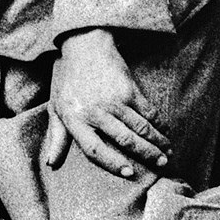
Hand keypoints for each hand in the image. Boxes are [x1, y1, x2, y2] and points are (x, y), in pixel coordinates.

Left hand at [45, 29, 171, 177]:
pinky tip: (166, 132)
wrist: (84, 45)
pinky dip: (160, 124)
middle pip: (125, 140)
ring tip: (168, 154)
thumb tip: (50, 163)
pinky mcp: (130, 89)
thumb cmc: (67, 79)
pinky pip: (149, 111)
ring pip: (141, 128)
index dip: (112, 164)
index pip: (94, 150)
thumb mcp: (55, 107)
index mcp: (75, 120)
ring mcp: (115, 100)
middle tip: (162, 166)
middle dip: (147, 155)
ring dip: (158, 143)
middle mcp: (96, 112)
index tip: (129, 173)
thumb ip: (56, 137)